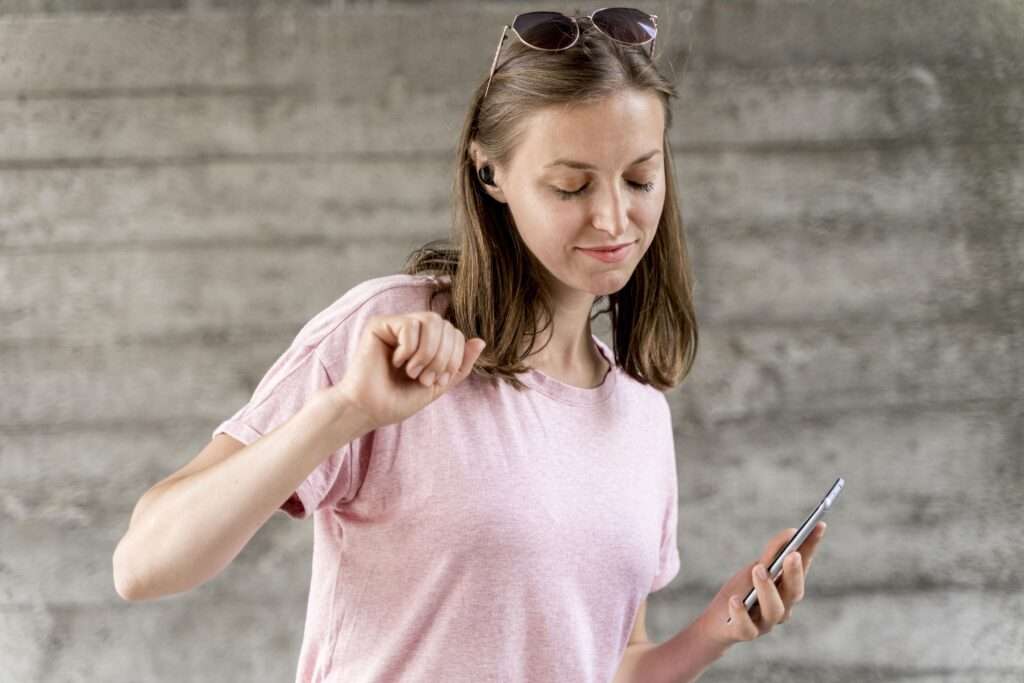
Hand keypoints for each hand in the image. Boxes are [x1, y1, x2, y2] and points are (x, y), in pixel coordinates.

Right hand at [332, 311, 486, 429]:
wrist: (369, 410)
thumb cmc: (398, 400)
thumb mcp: (438, 385)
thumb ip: (460, 365)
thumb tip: (480, 341)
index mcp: (428, 342)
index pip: (455, 334)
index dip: (454, 358)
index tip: (436, 381)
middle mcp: (413, 330)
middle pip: (446, 325)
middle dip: (442, 357)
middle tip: (424, 379)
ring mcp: (396, 325)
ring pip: (432, 321)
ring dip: (428, 352)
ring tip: (413, 372)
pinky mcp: (380, 324)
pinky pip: (410, 324)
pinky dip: (409, 349)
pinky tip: (396, 362)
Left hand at [695, 522, 826, 647]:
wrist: (717, 623)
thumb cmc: (742, 592)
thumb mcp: (755, 568)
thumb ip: (774, 553)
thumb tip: (792, 532)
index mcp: (786, 589)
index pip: (803, 566)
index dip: (812, 547)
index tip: (819, 525)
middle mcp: (782, 607)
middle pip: (794, 592)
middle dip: (795, 573)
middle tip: (792, 554)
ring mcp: (765, 622)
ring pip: (773, 609)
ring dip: (767, 588)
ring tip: (758, 569)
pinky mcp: (744, 632)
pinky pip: (746, 627)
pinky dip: (741, 613)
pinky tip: (736, 600)